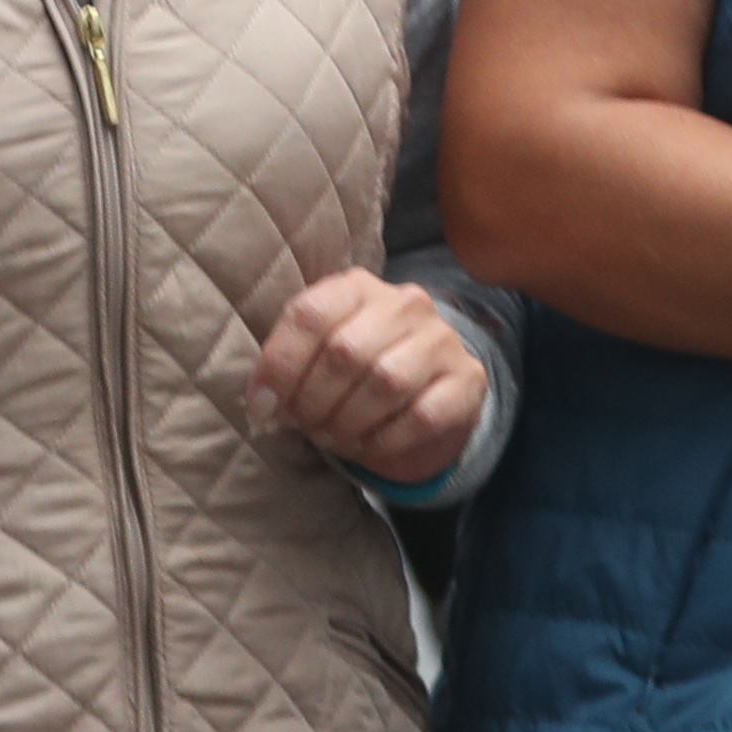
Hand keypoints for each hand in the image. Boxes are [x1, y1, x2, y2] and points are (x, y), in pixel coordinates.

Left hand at [251, 268, 489, 486]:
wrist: (426, 383)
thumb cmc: (357, 366)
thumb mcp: (318, 350)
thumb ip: (289, 365)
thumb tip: (263, 405)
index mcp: (356, 286)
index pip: (310, 315)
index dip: (279, 366)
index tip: (264, 406)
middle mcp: (404, 304)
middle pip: (345, 352)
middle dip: (314, 401)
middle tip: (305, 427)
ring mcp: (441, 339)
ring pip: (386, 382)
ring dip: (348, 422)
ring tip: (332, 438)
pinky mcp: (467, 378)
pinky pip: (422, 416)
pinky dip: (385, 440)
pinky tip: (367, 445)